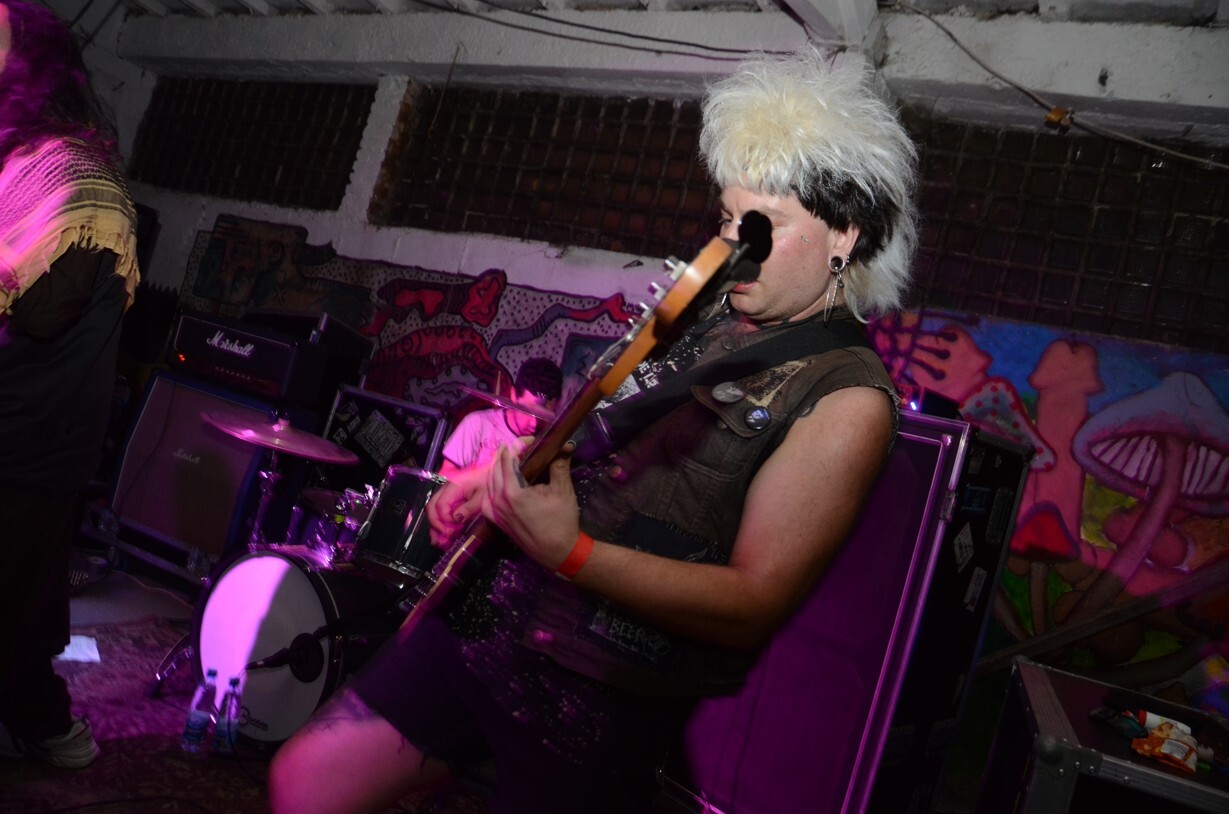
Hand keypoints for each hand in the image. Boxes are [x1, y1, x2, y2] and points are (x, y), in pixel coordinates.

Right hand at [425, 472, 485, 548]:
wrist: (491, 471)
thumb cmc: (488, 481)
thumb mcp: (482, 495)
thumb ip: (468, 507)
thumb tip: (456, 519)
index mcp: (453, 486)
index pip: (441, 506)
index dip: (446, 520)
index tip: (455, 529)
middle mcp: (445, 489)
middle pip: (432, 507)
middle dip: (436, 525)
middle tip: (444, 538)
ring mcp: (446, 493)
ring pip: (434, 510)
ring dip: (436, 525)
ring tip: (439, 541)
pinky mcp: (450, 497)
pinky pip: (441, 510)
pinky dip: (441, 522)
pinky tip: (443, 533)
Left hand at [482, 445, 579, 570]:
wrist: (557, 552)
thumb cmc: (561, 521)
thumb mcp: (563, 490)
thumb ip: (559, 464)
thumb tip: (565, 445)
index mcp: (513, 491)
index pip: (509, 458)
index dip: (519, 444)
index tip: (532, 439)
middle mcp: (498, 499)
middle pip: (496, 466)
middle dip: (509, 453)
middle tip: (526, 447)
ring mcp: (494, 511)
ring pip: (490, 480)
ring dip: (500, 466)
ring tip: (515, 459)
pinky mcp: (495, 519)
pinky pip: (487, 495)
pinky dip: (493, 484)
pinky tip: (503, 481)